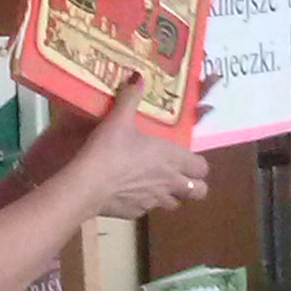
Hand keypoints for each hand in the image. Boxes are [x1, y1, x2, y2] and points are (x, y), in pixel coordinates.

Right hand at [74, 77, 209, 219]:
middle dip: (193, 185)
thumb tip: (138, 76)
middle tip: (179, 176)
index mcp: (172, 158)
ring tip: (154, 184)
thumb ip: (130, 98)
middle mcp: (170, 183)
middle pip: (199, 192)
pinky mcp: (135, 214)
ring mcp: (154, 202)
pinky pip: (146, 210)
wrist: (87, 185)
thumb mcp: (119, 119)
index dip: (198, 165)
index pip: (203, 168)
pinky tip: (127, 193)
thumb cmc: (110, 149)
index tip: (187, 159)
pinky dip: (142, 203)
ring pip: (174, 204)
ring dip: (169, 195)